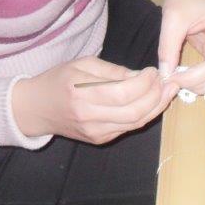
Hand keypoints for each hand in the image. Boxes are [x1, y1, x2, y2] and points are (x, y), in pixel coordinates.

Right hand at [11, 56, 177, 143]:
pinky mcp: (99, 139)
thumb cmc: (58, 80)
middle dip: (157, 96)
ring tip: (168, 91)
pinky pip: (128, 128)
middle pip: (135, 112)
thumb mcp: (83, 64)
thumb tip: (141, 75)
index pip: (125, 93)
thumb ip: (113, 71)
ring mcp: (95, 132)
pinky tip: (153, 102)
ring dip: (156, 107)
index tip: (154, 70)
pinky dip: (145, 115)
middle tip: (169, 81)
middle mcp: (90, 118)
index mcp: (83, 95)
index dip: (146, 82)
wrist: (35, 109)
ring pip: (135, 123)